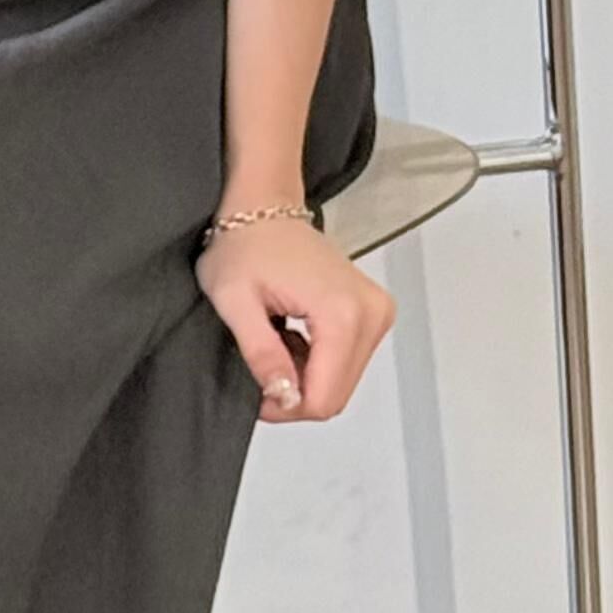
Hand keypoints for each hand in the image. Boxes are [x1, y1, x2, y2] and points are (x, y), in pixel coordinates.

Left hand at [194, 209, 394, 423]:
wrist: (264, 206)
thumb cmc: (245, 243)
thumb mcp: (235, 301)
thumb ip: (261, 353)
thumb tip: (283, 396)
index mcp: (342, 313)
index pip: (324, 398)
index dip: (286, 406)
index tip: (256, 391)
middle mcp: (371, 313)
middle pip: (337, 393)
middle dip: (295, 392)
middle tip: (260, 366)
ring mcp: (377, 311)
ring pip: (342, 380)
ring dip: (305, 375)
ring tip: (275, 342)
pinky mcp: (374, 311)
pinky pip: (348, 359)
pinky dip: (317, 360)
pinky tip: (292, 336)